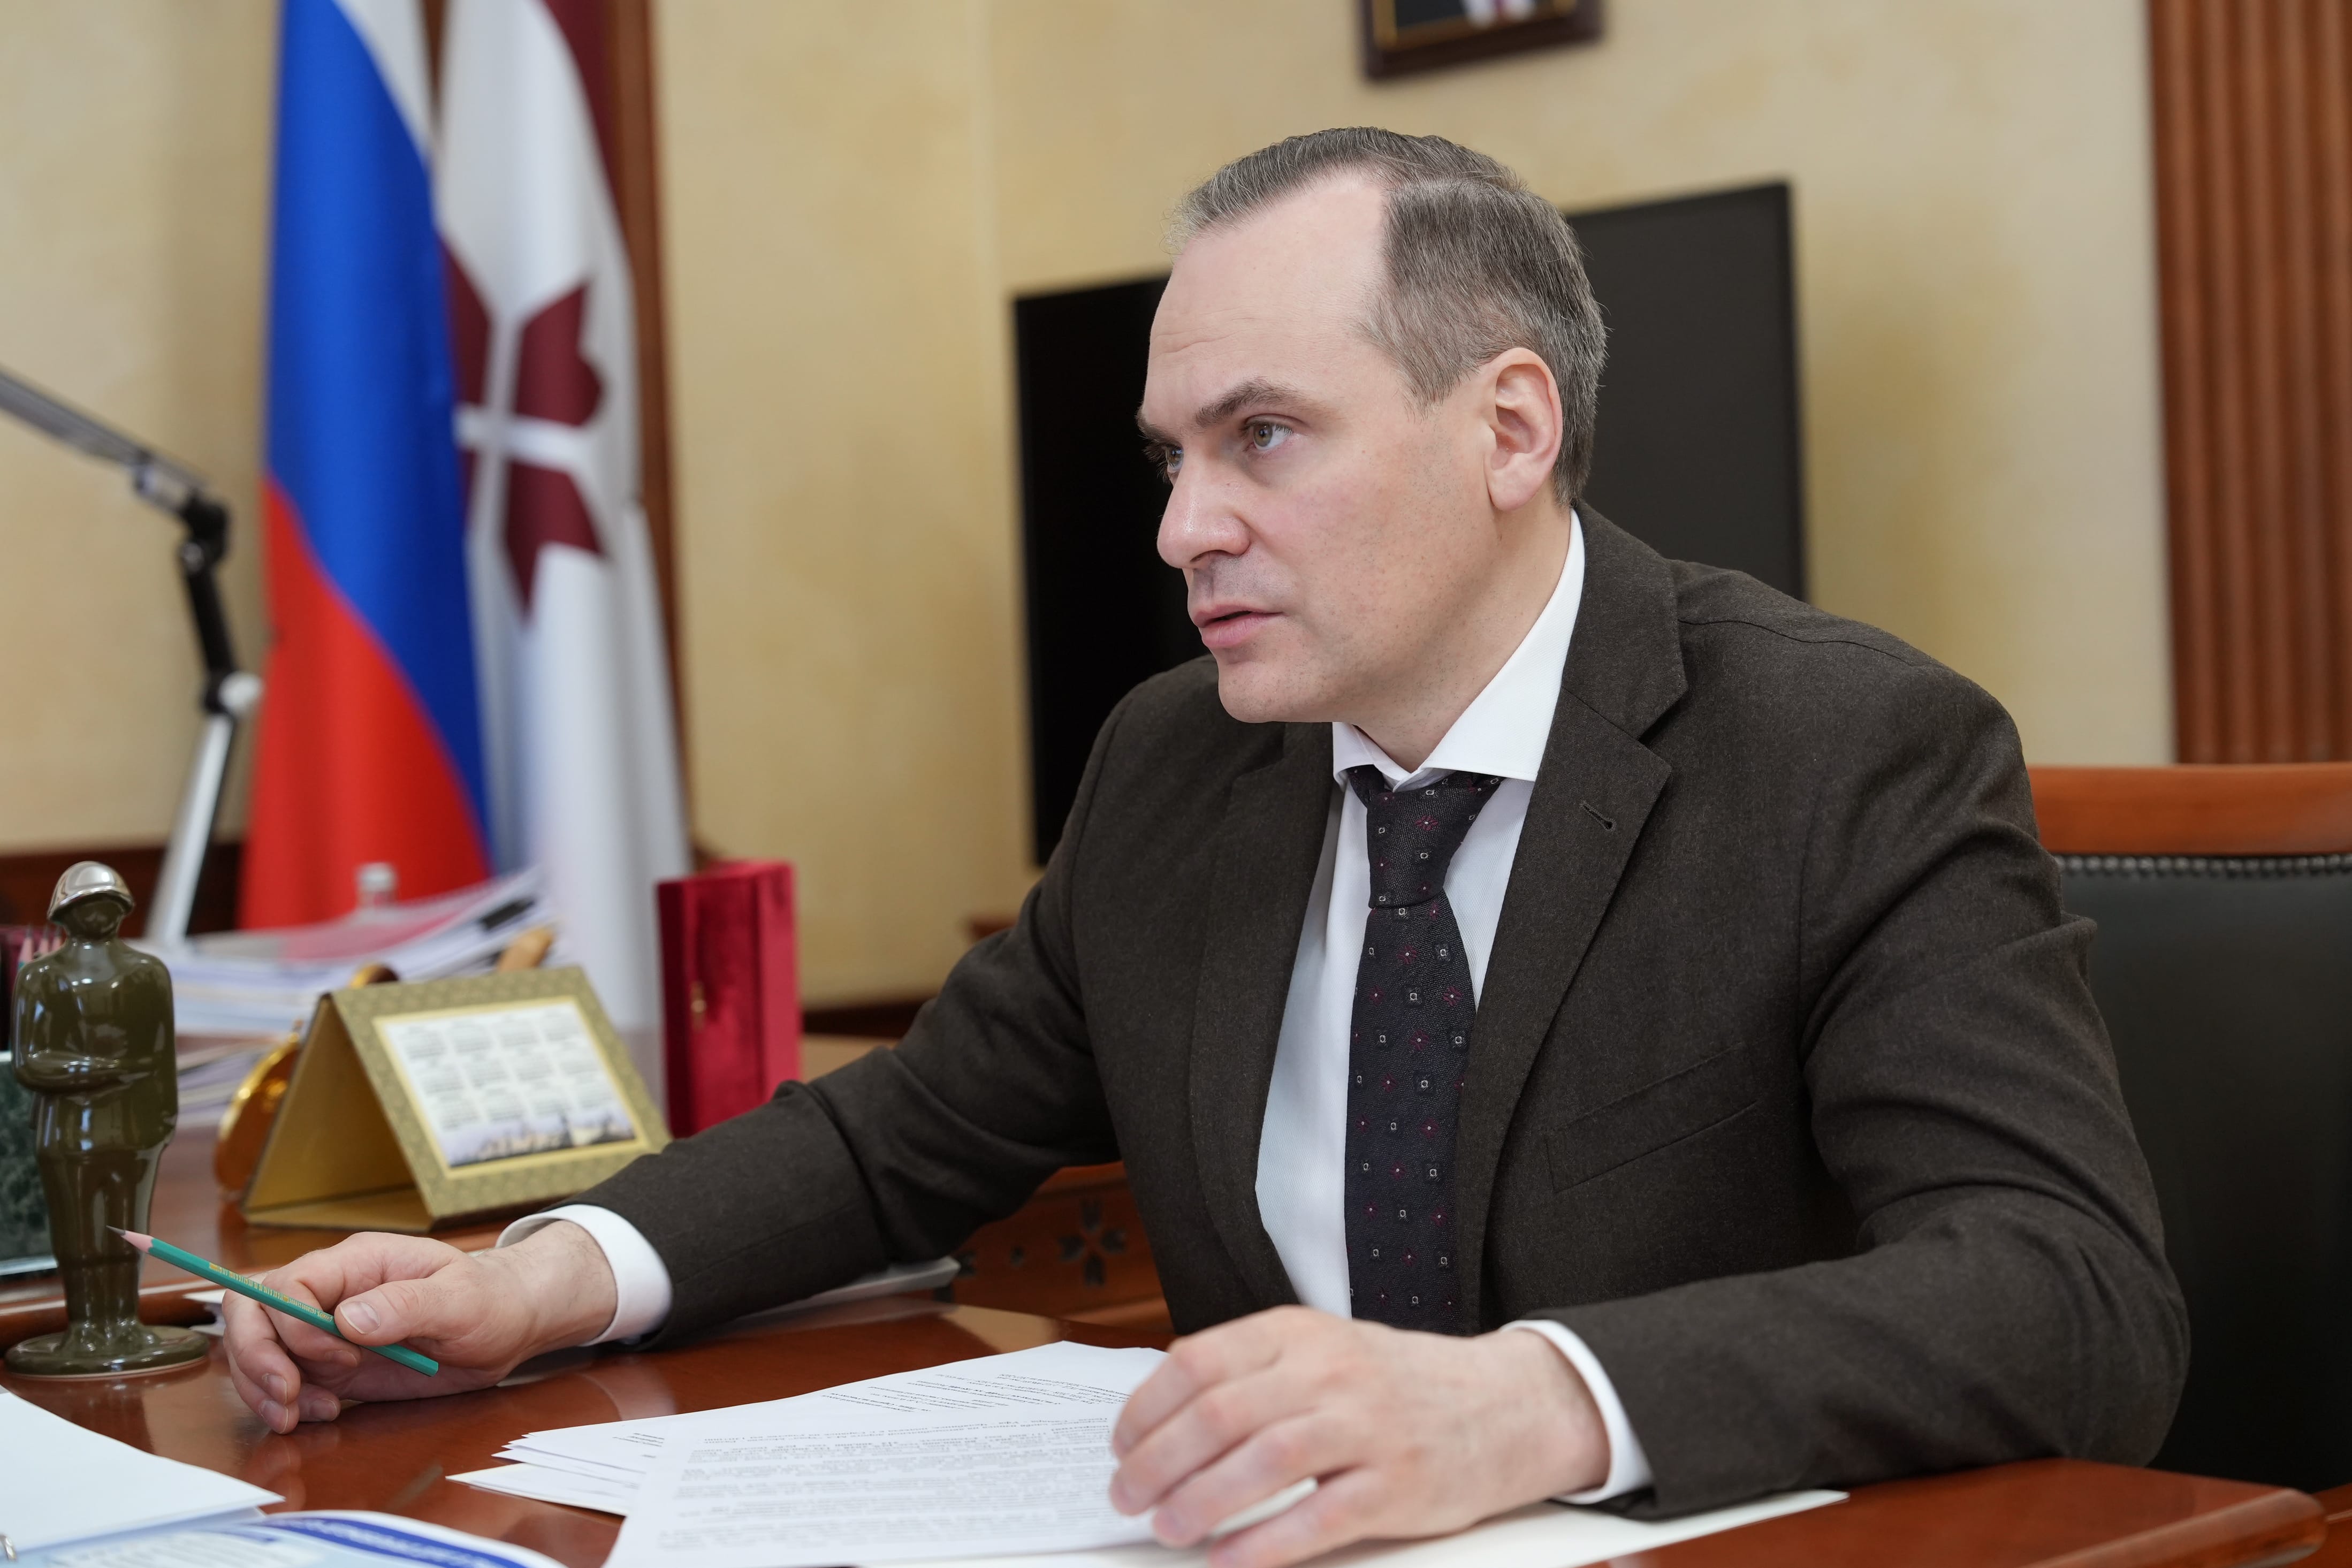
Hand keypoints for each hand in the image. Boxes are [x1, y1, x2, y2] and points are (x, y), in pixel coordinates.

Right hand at [222, 1222, 617, 1432]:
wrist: (506, 1325)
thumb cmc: (488, 1300)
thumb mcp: (459, 1300)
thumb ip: (406, 1304)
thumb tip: (346, 1319)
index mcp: (357, 1263)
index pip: (290, 1284)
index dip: (295, 1324)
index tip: (338, 1357)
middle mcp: (332, 1293)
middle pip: (255, 1313)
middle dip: (258, 1358)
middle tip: (288, 1397)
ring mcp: (327, 1330)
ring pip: (261, 1350)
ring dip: (265, 1388)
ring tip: (299, 1416)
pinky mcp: (333, 1364)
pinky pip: (288, 1380)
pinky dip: (288, 1402)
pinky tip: (319, 1415)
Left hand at [1108, 1306, 1605, 1567]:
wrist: (1506, 1405)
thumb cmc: (1397, 1384)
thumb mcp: (1324, 1350)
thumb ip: (1255, 1372)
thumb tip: (1164, 1415)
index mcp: (1300, 1334)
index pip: (1199, 1362)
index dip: (1146, 1408)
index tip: (1120, 1444)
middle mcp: (1330, 1372)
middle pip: (1220, 1414)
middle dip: (1157, 1462)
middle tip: (1127, 1497)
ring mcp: (1366, 1427)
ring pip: (1262, 1462)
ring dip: (1200, 1502)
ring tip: (1166, 1529)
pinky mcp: (1397, 1485)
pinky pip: (1318, 1518)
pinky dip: (1264, 1544)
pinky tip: (1229, 1560)